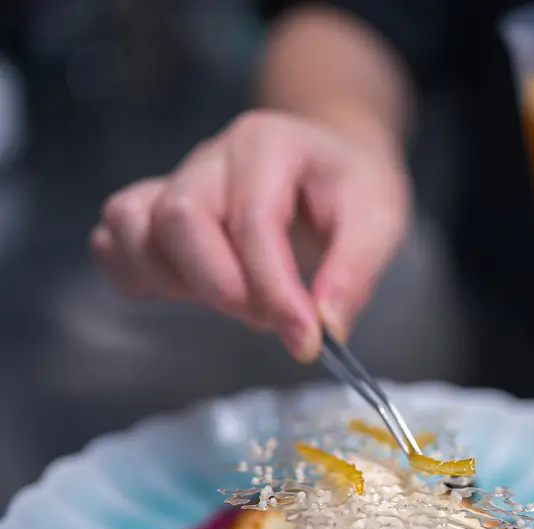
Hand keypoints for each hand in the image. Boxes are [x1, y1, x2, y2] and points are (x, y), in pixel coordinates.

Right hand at [90, 110, 409, 360]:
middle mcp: (213, 157)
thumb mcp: (379, 219)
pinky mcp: (157, 208)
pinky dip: (137, 273)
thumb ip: (355, 272)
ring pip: (133, 225)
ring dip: (176, 282)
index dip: (276, 292)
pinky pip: (115, 238)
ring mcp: (176, 179)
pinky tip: (185, 290)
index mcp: (268, 144)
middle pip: (179, 218)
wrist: (327, 161)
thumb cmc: (351, 188)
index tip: (305, 341)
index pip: (255, 222)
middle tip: (268, 317)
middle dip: (223, 286)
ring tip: (231, 300)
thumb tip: (325, 329)